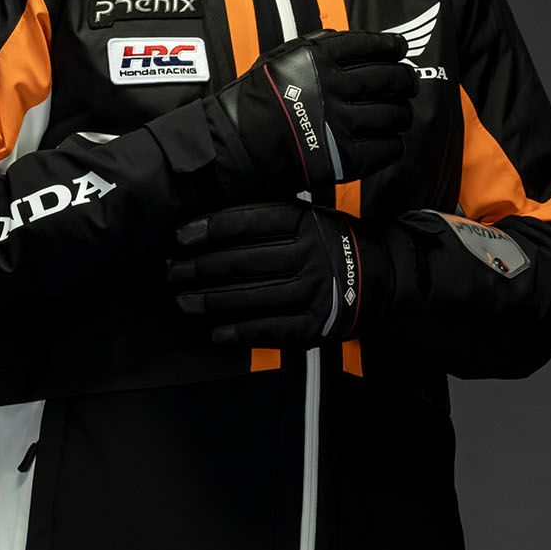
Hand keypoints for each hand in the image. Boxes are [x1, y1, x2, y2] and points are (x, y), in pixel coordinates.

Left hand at [166, 201, 396, 346]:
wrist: (378, 277)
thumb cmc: (328, 243)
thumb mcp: (307, 217)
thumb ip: (266, 217)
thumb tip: (205, 224)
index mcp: (303, 221)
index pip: (245, 223)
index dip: (206, 230)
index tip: (179, 237)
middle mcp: (309, 254)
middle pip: (240, 261)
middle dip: (198, 268)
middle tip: (173, 272)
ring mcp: (313, 291)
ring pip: (249, 297)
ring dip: (209, 301)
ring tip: (184, 301)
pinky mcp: (315, 324)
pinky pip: (269, 330)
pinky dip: (239, 332)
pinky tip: (216, 331)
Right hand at [204, 28, 413, 198]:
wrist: (234, 146)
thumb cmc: (252, 102)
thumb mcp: (277, 58)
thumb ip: (313, 45)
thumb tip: (347, 38)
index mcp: (319, 59)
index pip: (370, 45)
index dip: (391, 46)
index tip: (399, 49)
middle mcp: (334, 87)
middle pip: (391, 79)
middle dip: (405, 80)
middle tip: (407, 84)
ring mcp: (341, 123)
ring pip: (395, 114)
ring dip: (402, 114)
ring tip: (399, 115)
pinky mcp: (344, 157)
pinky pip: (387, 149)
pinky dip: (394, 144)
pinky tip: (389, 141)